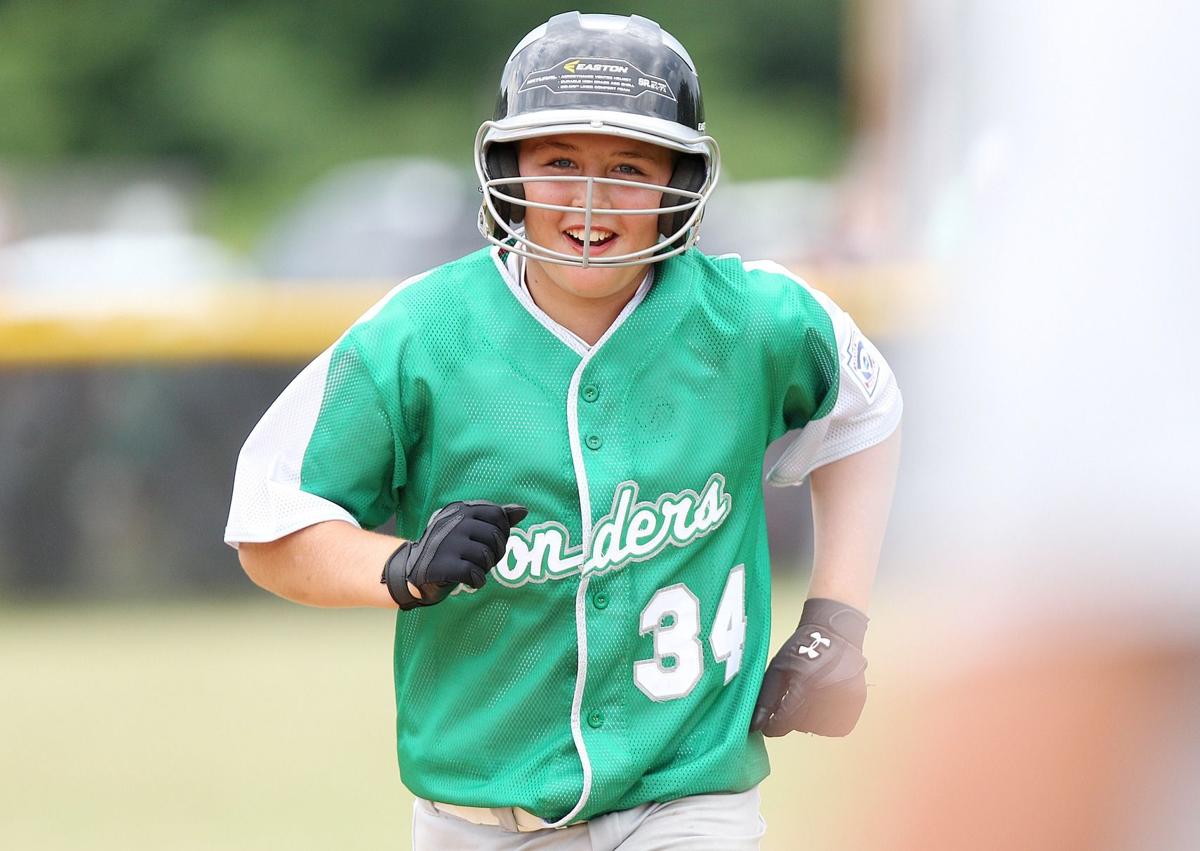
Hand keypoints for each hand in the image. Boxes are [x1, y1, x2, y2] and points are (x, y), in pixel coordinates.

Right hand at [381, 501, 527, 609]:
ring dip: (485, 568)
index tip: (492, 543)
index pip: (498, 515)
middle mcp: (453, 521)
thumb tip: (523, 511)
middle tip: (483, 560)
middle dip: (496, 553)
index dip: (503, 533)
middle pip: (495, 537)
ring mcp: (446, 542)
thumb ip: (496, 518)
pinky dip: (476, 581)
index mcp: (461, 509)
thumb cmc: (449, 547)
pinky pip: (473, 573)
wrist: (412, 569)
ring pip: (486, 556)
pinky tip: (470, 581)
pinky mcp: (441, 564)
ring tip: (474, 569)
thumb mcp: (470, 527)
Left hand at [750, 597, 868, 736]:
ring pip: (818, 728)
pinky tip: (823, 704)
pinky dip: (827, 721)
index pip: (785, 722)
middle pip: (801, 726)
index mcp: (806, 684)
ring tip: (809, 698)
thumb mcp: (778, 669)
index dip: (774, 727)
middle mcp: (828, 694)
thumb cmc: (803, 649)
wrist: (835, 634)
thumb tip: (755, 725)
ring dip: (809, 720)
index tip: (769, 726)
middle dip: (792, 717)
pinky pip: (837, 727)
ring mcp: (846, 699)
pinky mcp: (857, 703)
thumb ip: (766, 699)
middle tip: (793, 698)